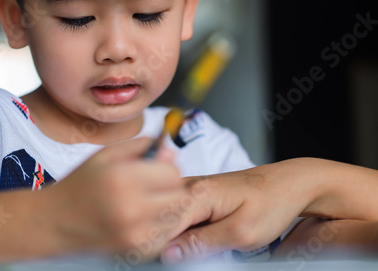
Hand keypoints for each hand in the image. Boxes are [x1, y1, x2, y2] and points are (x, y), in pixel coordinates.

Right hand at [44, 138, 190, 259]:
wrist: (54, 221)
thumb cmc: (79, 184)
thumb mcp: (105, 155)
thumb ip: (140, 147)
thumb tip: (170, 150)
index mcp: (123, 178)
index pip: (172, 172)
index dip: (166, 167)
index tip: (156, 168)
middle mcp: (132, 208)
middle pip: (178, 195)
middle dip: (170, 187)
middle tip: (153, 185)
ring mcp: (135, 234)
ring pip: (176, 216)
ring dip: (168, 207)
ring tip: (147, 202)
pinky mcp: (135, 250)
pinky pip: (165, 235)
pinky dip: (160, 226)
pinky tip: (142, 219)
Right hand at [161, 160, 311, 263]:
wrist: (288, 184)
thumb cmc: (271, 203)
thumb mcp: (240, 233)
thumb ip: (202, 243)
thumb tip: (169, 254)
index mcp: (196, 193)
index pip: (159, 224)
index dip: (159, 247)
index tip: (170, 261)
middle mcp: (188, 186)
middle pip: (158, 220)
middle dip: (163, 242)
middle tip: (194, 253)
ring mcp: (189, 188)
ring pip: (165, 217)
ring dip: (172, 237)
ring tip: (200, 246)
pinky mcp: (194, 194)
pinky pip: (176, 214)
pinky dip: (180, 230)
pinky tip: (195, 239)